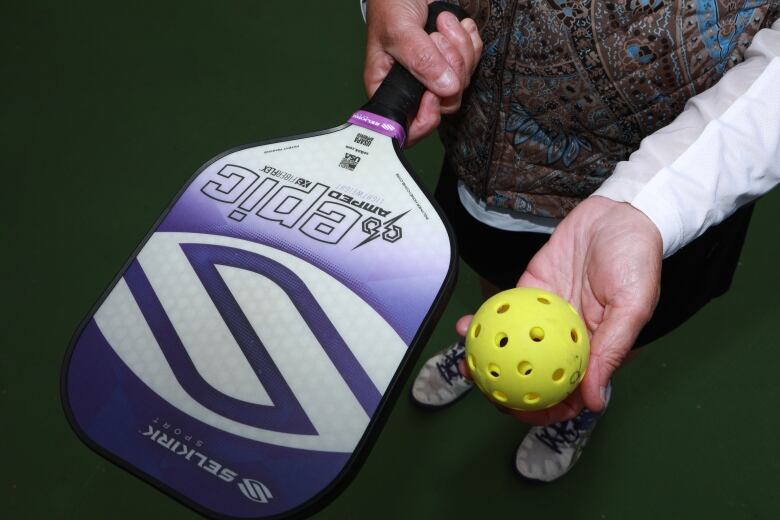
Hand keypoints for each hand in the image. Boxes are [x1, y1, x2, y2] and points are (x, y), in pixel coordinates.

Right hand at [364, 0, 481, 145]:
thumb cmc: (390, 5)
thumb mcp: (398, 30)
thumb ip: (419, 60)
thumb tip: (444, 88)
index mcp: (387, 89)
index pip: (408, 129)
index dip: (426, 118)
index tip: (434, 94)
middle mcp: (411, 88)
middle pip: (445, 103)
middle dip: (449, 68)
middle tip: (437, 38)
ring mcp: (434, 76)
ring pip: (462, 82)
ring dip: (460, 48)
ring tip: (443, 22)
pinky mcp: (452, 62)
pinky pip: (473, 63)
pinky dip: (469, 41)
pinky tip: (456, 24)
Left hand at [457, 197, 662, 424]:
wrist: (618, 214)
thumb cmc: (636, 259)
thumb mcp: (632, 305)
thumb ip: (612, 350)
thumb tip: (595, 400)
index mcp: (595, 352)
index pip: (567, 393)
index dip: (542, 408)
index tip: (518, 410)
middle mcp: (567, 340)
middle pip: (531, 373)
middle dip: (503, 386)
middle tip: (481, 385)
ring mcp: (544, 318)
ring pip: (511, 346)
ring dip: (486, 356)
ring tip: (465, 359)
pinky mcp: (529, 293)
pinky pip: (504, 313)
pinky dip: (485, 321)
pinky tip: (467, 325)